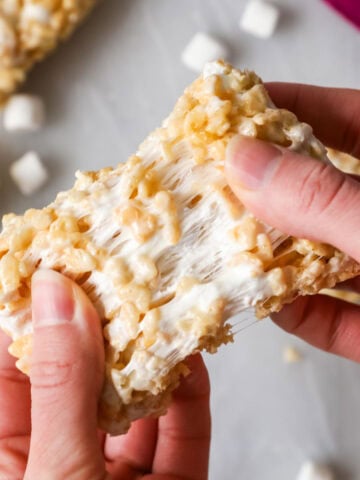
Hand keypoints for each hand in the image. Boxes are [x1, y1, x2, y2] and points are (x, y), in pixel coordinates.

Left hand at [0, 269, 209, 479]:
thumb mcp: (60, 472)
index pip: (14, 375)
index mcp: (18, 464)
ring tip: (160, 305)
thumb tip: (58, 298)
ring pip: (136, 403)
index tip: (52, 271)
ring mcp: (123, 476)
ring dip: (151, 356)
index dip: (32, 320)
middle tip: (116, 278)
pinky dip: (190, 392)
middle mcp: (70, 463)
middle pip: (84, 382)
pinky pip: (184, 431)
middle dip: (104, 330)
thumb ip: (63, 387)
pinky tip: (189, 356)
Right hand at [225, 84, 359, 361]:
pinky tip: (264, 307)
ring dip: (271, 257)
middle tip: (207, 181)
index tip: (232, 108)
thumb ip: (325, 200)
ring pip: (320, 255)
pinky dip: (299, 313)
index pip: (346, 118)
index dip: (289, 106)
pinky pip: (334, 316)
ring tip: (215, 247)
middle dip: (264, 188)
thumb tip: (243, 162)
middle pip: (320, 190)